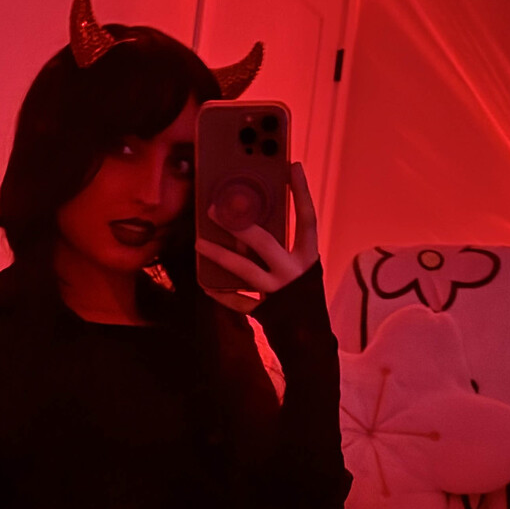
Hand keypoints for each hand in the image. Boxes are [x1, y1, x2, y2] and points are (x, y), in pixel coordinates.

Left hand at [197, 160, 320, 314]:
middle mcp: (294, 272)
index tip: (293, 167)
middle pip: (264, 242)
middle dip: (238, 224)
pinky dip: (220, 292)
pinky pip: (237, 300)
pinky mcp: (265, 311)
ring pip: (244, 270)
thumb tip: (248, 226)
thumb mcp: (301, 268)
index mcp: (308, 257)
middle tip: (215, 209)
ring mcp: (278, 292)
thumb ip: (282, 249)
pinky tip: (205, 283)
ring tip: (199, 242)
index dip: (301, 192)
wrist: (310, 341)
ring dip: (219, 255)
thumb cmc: (302, 297)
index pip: (307, 218)